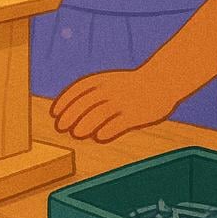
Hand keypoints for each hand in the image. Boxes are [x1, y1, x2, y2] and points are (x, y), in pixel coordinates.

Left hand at [50, 69, 176, 142]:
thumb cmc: (130, 85)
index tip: (54, 113)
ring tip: (76, 134)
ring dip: (86, 124)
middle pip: (86, 102)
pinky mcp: (136, 114)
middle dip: (71, 115)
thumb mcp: (109, 81)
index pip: (78, 89)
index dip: (64, 101)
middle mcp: (111, 89)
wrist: (162, 80)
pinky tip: (99, 137)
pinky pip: (119, 123)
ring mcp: (124, 101)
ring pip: (100, 113)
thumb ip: (91, 93)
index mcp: (102, 79)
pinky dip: (108, 130)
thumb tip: (68, 113)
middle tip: (61, 127)